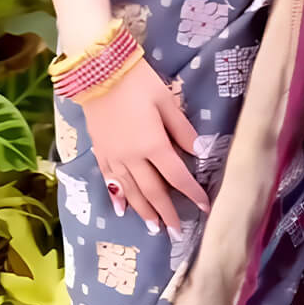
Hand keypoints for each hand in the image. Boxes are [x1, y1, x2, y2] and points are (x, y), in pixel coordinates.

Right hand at [81, 57, 209, 238]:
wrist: (98, 72)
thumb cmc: (138, 82)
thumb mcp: (166, 100)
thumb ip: (182, 129)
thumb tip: (200, 152)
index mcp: (153, 145)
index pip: (177, 176)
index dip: (192, 193)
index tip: (205, 207)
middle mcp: (133, 158)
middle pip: (153, 191)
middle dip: (167, 211)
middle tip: (176, 232)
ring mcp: (114, 157)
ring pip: (131, 192)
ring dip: (144, 211)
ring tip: (154, 227)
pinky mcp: (100, 152)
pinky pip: (110, 182)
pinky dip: (118, 198)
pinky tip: (122, 209)